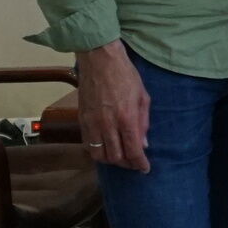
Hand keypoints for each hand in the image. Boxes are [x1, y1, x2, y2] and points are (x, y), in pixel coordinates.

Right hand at [75, 41, 151, 172]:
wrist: (99, 59)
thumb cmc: (125, 74)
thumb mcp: (143, 96)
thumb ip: (143, 122)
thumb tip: (144, 144)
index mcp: (126, 118)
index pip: (133, 151)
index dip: (140, 164)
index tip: (145, 168)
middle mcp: (108, 124)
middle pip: (116, 157)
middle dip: (127, 164)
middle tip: (134, 163)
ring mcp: (92, 123)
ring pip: (99, 155)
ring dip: (111, 160)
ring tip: (120, 157)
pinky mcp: (82, 120)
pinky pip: (87, 145)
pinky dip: (97, 152)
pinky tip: (105, 148)